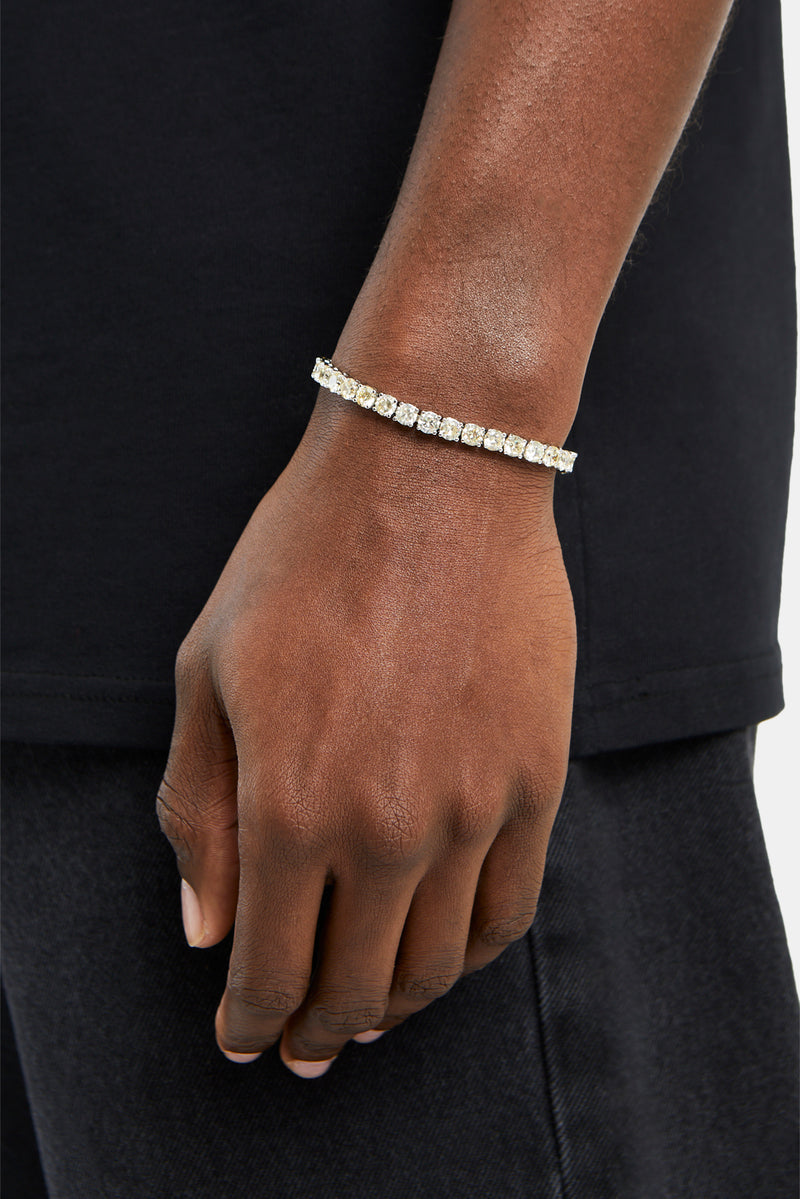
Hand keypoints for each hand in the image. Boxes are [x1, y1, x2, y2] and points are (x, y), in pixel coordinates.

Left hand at [156, 394, 575, 1077]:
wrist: (432, 472)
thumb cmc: (301, 560)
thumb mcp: (206, 674)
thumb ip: (199, 814)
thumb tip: (205, 930)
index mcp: (288, 807)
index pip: (269, 969)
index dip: (252, 1022)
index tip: (243, 1039)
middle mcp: (386, 828)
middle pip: (357, 986)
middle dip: (320, 1030)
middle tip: (304, 1043)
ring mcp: (474, 808)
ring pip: (439, 965)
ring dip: (397, 1004)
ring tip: (371, 1006)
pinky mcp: (537, 778)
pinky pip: (511, 908)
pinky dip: (472, 953)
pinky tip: (445, 948)